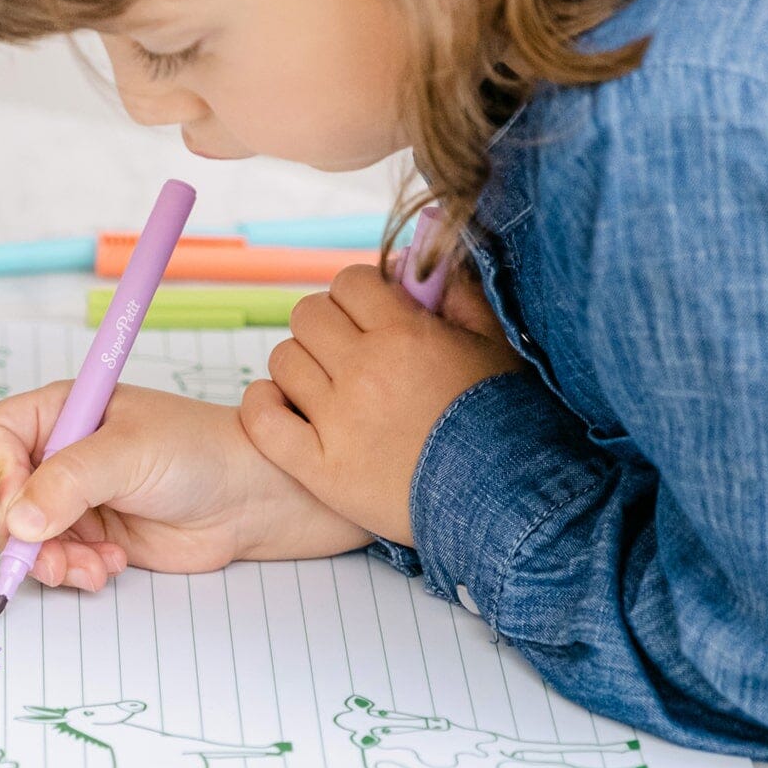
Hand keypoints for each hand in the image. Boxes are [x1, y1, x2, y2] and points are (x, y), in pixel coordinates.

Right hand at [0, 383, 369, 592]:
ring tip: (89, 568)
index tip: (20, 506)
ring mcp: (70, 499)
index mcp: (59, 413)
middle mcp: (57, 454)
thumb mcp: (130, 454)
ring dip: (47, 561)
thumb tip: (18, 521)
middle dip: (17, 533)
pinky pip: (53, 562)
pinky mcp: (89, 537)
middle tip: (50, 556)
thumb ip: (69, 482)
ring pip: (21, 538)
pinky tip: (110, 566)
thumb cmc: (199, 451)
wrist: (249, 498)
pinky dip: (72, 571)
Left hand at [240, 263, 524, 545]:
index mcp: (406, 335)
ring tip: (326, 385)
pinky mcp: (321, 468)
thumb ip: (459, 296)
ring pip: (283, 361)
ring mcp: (339, 421)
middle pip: (308, 316)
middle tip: (347, 351)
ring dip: (301, 366)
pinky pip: (262, 419)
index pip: (349, 282)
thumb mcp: (494, 345)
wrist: (506, 502)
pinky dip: (264, 406)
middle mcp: (365, 372)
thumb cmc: (502, 420)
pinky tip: (284, 406)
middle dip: (327, 325)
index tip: (370, 314)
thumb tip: (419, 265)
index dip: (358, 294)